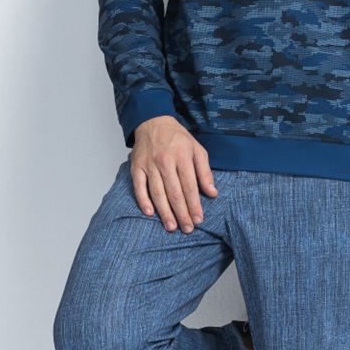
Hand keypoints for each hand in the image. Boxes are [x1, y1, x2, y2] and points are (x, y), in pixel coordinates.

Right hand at [131, 116, 217, 232]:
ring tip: (171, 226)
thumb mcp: (197, 149)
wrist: (152, 121)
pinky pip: (139, 187)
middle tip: (187, 228)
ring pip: (157, 192)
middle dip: (181, 213)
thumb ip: (205, 171)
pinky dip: (143, 200)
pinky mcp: (136, 167)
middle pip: (174, 192)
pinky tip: (150, 213)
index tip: (198, 219)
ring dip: (164, 211)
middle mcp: (165, 161)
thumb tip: (212, 193)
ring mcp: (149, 165)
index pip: (190, 186)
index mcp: (182, 157)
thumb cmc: (177, 138)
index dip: (194, 205)